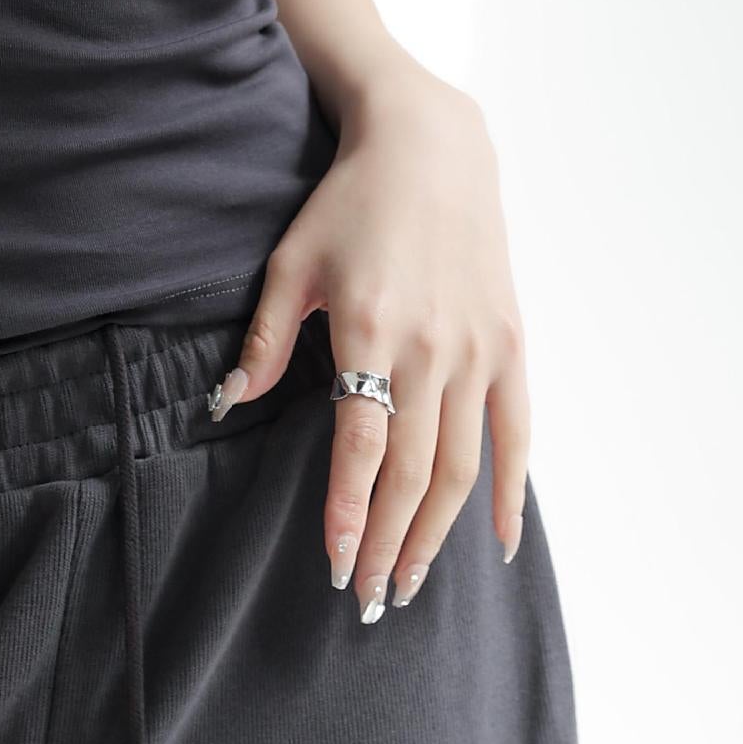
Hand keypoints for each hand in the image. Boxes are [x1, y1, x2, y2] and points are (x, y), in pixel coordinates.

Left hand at [211, 60, 529, 617]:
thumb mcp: (291, 264)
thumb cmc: (349, 203)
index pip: (360, 447)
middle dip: (389, 542)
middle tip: (371, 596)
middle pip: (413, 472)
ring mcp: (478, 349)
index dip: (348, 512)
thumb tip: (227, 405)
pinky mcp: (509, 341)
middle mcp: (432, 349)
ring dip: (438, 533)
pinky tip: (499, 539)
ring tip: (413, 580)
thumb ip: (265, 342)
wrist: (430, 147)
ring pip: (462, 466)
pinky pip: (516, 432)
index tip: (336, 564)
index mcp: (371, 330)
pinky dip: (510, 490)